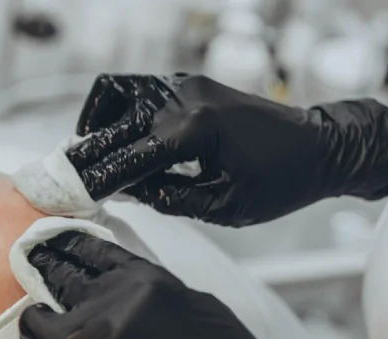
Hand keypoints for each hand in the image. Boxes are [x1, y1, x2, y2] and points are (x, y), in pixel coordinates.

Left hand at [19, 230, 363, 338]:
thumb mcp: (200, 310)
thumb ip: (151, 295)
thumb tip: (120, 289)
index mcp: (145, 282)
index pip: (90, 251)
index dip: (69, 249)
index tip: (55, 249)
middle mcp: (110, 306)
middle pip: (58, 278)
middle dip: (45, 275)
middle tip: (35, 274)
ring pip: (37, 324)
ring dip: (40, 327)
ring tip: (45, 332)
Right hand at [68, 74, 387, 225]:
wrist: (322, 145)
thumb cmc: (280, 182)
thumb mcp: (223, 206)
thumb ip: (168, 199)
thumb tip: (128, 191)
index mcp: (195, 131)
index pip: (129, 158)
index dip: (97, 180)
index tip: (72, 196)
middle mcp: (185, 99)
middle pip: (115, 124)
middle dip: (86, 154)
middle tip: (64, 178)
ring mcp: (186, 85)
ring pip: (118, 92)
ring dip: (97, 121)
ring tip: (85, 152)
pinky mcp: (190, 84)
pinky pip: (138, 88)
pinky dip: (115, 106)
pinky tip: (109, 130)